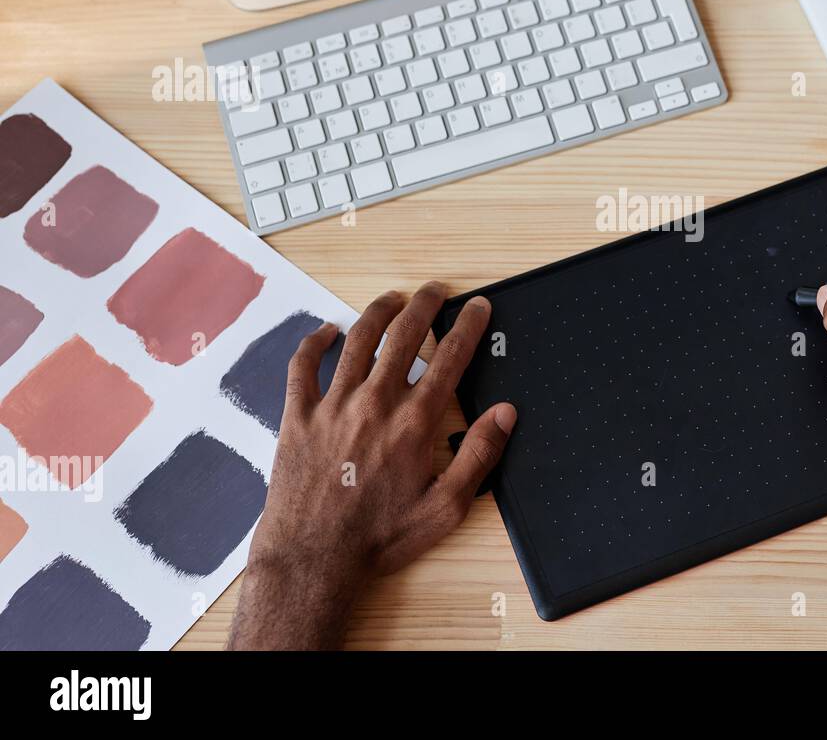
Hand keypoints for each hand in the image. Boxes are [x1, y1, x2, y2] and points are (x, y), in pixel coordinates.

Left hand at [228, 281, 514, 649]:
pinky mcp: (298, 416)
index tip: (477, 308)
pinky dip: (314, 342)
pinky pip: (303, 366)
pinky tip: (326, 332)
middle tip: (437, 291)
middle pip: (404, 336)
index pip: (449, 358)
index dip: (468, 327)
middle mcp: (375, 403)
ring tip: (394, 299)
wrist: (314, 558)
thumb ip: (478, 455)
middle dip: (426, 305)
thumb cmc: (380, 537)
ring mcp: (333, 405)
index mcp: (414, 423)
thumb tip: (505, 414)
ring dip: (379, 311)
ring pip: (358, 340)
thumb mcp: (446, 507)